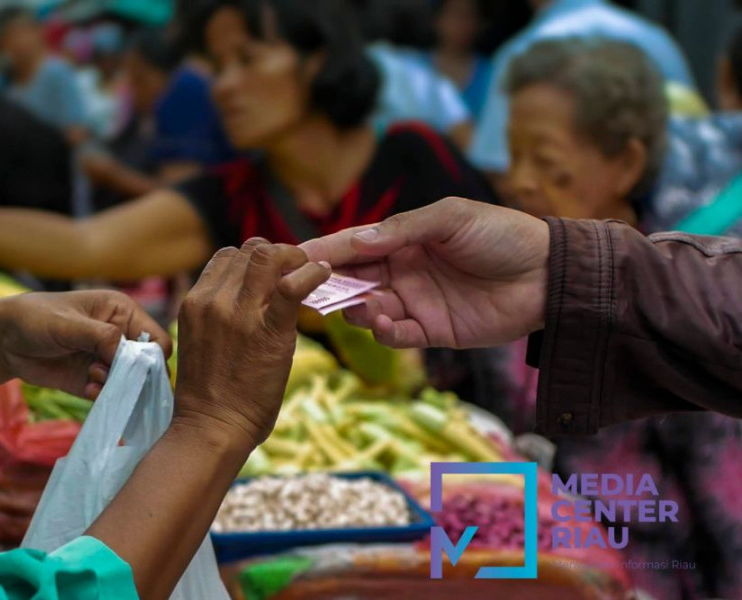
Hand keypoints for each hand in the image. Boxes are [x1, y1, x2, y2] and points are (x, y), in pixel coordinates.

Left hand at [0, 291, 170, 402]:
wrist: (1, 341)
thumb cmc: (35, 318)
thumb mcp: (70, 324)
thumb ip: (102, 337)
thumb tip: (130, 357)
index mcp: (123, 313)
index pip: (155, 339)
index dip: (152, 357)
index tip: (138, 369)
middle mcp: (119, 337)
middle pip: (146, 365)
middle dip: (135, 375)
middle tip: (114, 377)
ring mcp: (106, 361)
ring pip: (130, 384)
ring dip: (116, 386)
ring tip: (94, 379)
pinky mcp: (91, 381)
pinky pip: (109, 395)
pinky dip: (102, 397)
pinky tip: (87, 389)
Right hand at [173, 239, 329, 450]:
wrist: (211, 427)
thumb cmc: (209, 394)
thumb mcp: (201, 341)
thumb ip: (217, 315)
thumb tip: (244, 302)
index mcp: (194, 302)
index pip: (227, 256)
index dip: (253, 258)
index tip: (273, 273)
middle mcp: (213, 300)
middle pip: (250, 250)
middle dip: (277, 254)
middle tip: (297, 270)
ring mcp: (238, 313)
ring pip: (268, 256)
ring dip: (294, 258)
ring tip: (309, 271)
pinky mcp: (268, 330)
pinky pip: (293, 286)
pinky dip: (312, 274)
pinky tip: (322, 276)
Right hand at [300, 197, 549, 348]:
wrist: (549, 274)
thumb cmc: (501, 234)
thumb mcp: (451, 218)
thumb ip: (402, 229)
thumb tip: (356, 240)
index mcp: (403, 240)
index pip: (353, 246)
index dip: (324, 252)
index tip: (292, 258)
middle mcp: (403, 271)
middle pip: (354, 281)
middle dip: (330, 286)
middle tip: (309, 293)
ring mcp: (416, 302)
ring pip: (370, 310)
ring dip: (358, 310)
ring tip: (360, 307)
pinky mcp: (434, 331)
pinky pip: (399, 336)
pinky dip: (386, 333)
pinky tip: (386, 323)